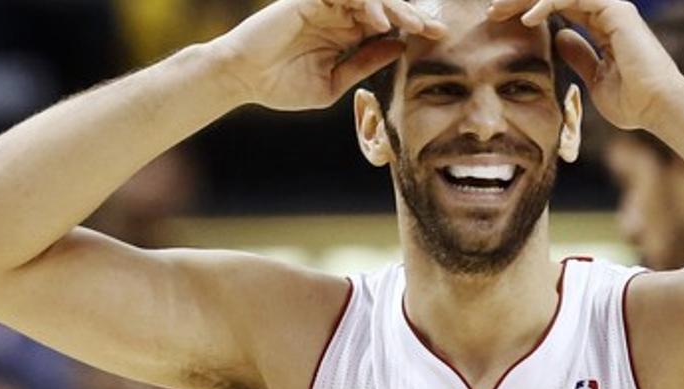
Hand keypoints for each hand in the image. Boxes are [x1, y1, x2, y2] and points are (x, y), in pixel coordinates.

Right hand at [212, 0, 446, 110]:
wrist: (244, 80)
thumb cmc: (281, 86)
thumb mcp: (333, 83)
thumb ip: (364, 64)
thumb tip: (399, 47)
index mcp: (347, 34)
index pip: (388, 25)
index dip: (413, 28)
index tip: (440, 37)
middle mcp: (340, 15)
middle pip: (385, 6)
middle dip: (413, 15)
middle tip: (435, 27)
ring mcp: (325, 5)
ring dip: (393, 7)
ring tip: (412, 23)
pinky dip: (363, 2)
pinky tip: (376, 20)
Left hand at [488, 0, 682, 129]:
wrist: (657, 108)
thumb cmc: (632, 102)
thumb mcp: (594, 79)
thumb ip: (579, 56)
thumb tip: (559, 38)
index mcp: (603, 26)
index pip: (560, 7)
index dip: (530, 11)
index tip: (501, 23)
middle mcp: (608, 12)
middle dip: (521, 0)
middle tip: (492, 12)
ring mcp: (612, 8)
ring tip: (499, 12)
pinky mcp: (616, 10)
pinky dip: (546, 4)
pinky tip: (526, 19)